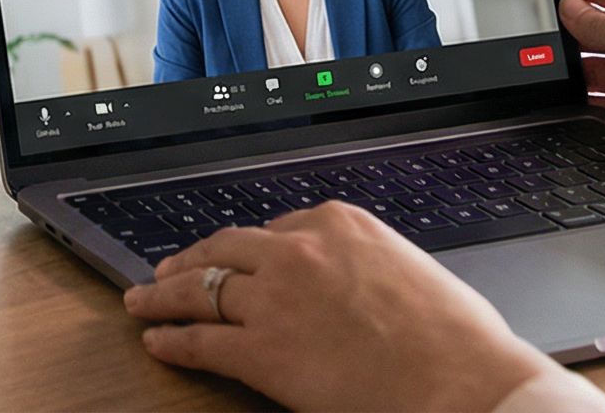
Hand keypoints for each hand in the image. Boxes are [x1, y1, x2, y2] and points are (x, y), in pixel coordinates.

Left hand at [124, 205, 549, 411]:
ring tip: (143, 301)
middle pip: (224, 250)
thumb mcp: (410, 272)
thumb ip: (368, 266)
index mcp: (340, 223)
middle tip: (167, 270)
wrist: (461, 381)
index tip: (232, 256)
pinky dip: (172, 341)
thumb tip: (357, 283)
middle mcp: (298, 251)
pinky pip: (200, 341)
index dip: (245, 248)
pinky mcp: (260, 350)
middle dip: (190, 261)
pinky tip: (157, 342)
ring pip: (200, 289)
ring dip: (163, 297)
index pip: (273, 229)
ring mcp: (273, 299)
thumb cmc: (455, 337)